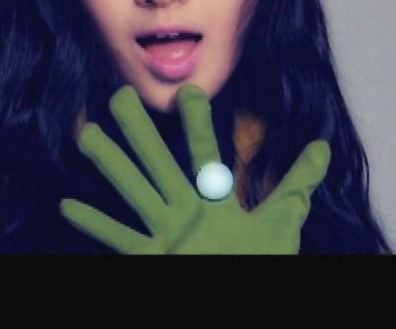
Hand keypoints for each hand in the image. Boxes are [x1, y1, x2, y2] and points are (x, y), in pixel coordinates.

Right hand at [59, 84, 329, 253]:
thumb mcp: (282, 222)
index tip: (188, 90)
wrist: (241, 305)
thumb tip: (324, 148)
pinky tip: (70, 204)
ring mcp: (164, 235)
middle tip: (120, 95)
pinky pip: (119, 240)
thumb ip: (297, 184)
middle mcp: (185, 211)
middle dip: (140, 130)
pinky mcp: (149, 259)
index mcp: (215, 201)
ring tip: (87, 134)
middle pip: (158, 163)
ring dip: (110, 165)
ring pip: (132, 192)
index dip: (197, 122)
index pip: (204, 153)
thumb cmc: (261, 267)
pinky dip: (95, 224)